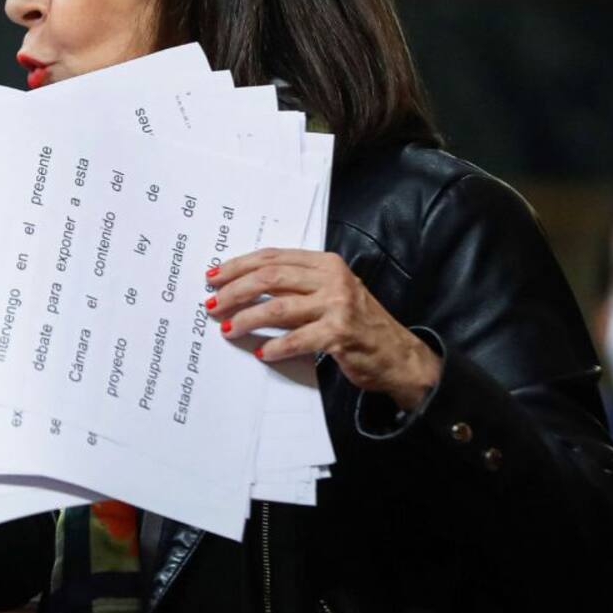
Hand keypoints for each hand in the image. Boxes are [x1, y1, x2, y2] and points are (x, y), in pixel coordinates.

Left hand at [205, 249, 439, 410]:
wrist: (399, 355)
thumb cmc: (359, 324)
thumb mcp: (331, 294)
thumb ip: (297, 286)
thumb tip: (245, 289)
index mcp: (326, 263)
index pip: (273, 257)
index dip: (239, 265)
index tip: (214, 276)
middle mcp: (333, 279)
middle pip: (270, 278)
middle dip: (235, 291)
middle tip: (212, 303)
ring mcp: (338, 305)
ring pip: (278, 308)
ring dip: (247, 319)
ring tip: (228, 329)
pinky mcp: (340, 334)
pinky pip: (297, 339)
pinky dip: (275, 346)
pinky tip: (261, 352)